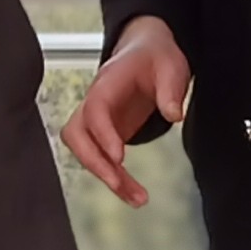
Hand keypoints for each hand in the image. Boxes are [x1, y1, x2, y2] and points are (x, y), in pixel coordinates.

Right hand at [65, 16, 191, 205]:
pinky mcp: (106, 134)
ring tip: (137, 199)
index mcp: (108, 82)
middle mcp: (95, 102)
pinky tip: (135, 195)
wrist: (145, 50)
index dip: (103, 134)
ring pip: (85, 151)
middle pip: (76, 134)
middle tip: (118, 183)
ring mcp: (98, 119)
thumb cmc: (155, 56)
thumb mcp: (171, 65)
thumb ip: (171, 90)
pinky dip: (116, 179)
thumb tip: (174, 115)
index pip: (96, 109)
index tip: (118, 156)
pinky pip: (102, 159)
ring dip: (106, 177)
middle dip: (94, 162)